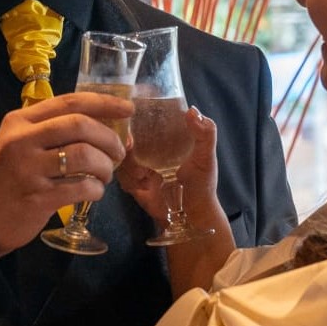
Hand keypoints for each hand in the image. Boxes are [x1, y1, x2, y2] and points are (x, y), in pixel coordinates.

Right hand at [0, 92, 133, 253]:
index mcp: (20, 121)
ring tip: (105, 175)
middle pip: (80, 126)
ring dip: (105, 166)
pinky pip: (81, 187)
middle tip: (118, 151)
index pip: (69, 102)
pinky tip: (94, 192)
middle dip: (109, 138)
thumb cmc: (7, 176)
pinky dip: (96, 190)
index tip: (127, 109)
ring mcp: (29, 169)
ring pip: (84, 156)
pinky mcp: (38, 197)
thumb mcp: (19, 143)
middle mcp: (22, 140)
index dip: (103, 103)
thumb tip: (106, 126)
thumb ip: (52, 131)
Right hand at [118, 106, 218, 221]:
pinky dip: (130, 180)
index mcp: (164, 136)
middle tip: (130, 145)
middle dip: (124, 139)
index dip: (134, 115)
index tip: (130, 116)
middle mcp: (148, 147)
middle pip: (125, 134)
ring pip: (120, 155)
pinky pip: (121, 175)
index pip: (144, 118)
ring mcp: (138, 164)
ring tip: (144, 174)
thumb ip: (206, 133)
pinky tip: (144, 186)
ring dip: (129, 164)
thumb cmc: (201, 182)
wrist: (191, 214)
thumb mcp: (206, 156)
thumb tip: (192, 110)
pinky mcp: (132, 182)